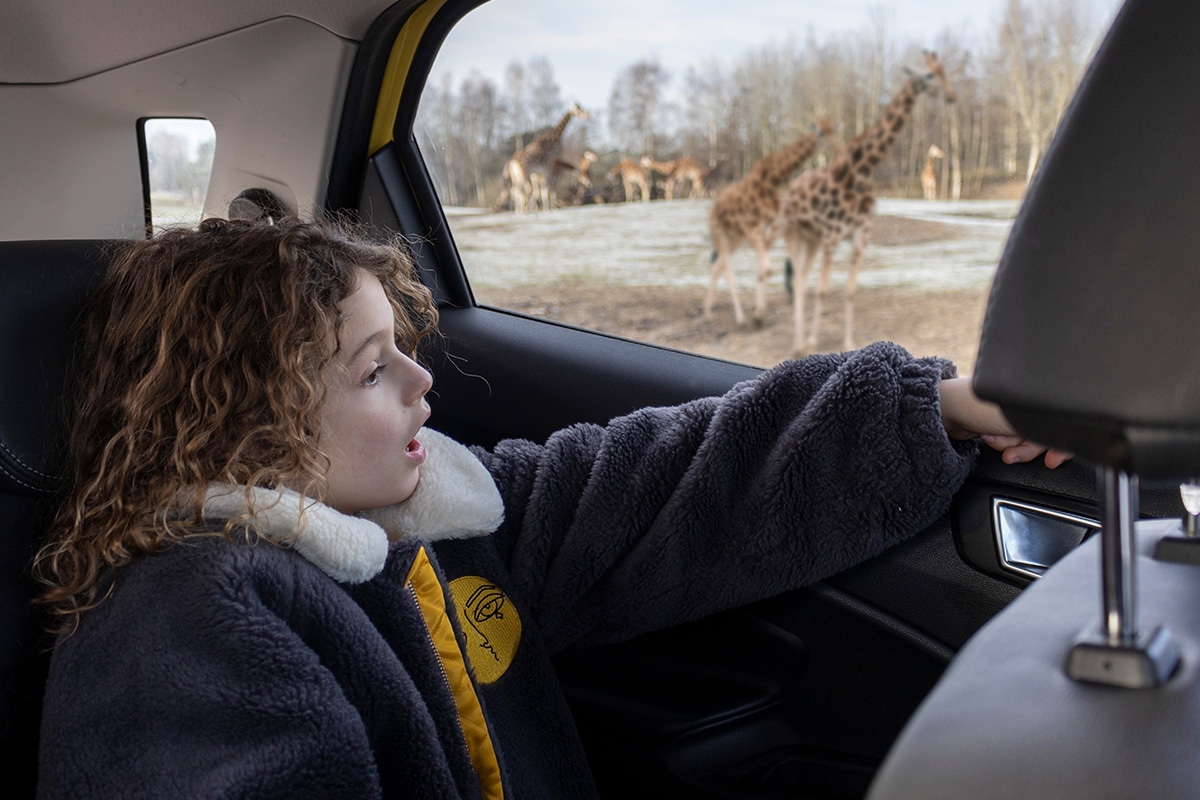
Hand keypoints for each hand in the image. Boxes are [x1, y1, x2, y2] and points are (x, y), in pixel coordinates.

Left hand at [938, 378, 1071, 468]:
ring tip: (993, 440)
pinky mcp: (1004, 423)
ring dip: (1011, 446)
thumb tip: (1066, 444)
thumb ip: (1046, 432)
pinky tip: (989, 437)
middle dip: (1026, 447)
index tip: (1052, 460)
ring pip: (1029, 441)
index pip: (1064, 422)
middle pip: (1046, 435)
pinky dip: (1004, 444)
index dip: (1060, 444)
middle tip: (1010, 452)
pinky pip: (1015, 441)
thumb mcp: (1021, 420)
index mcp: (1041, 391)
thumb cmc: (982, 407)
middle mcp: (1032, 399)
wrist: (947, 410)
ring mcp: (1017, 412)